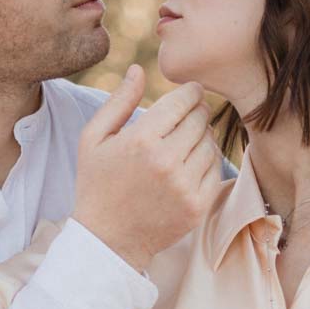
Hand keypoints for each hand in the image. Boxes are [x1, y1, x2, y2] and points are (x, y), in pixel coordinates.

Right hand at [73, 65, 221, 271]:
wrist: (107, 240)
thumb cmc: (97, 184)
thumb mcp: (94, 139)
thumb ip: (119, 101)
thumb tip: (138, 69)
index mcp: (141, 140)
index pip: (182, 102)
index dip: (190, 93)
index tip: (191, 92)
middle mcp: (167, 162)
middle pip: (200, 120)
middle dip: (196, 113)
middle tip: (188, 116)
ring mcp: (185, 186)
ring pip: (210, 144)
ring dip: (203, 137)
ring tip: (187, 140)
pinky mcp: (198, 206)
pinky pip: (216, 169)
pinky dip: (208, 161)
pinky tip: (191, 162)